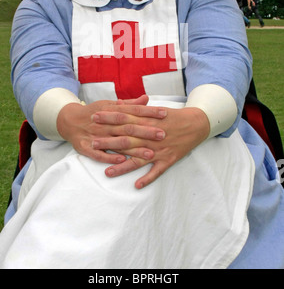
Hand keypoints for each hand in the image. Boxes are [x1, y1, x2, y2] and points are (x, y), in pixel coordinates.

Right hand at [56, 95, 166, 165]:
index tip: (164, 114)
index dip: (149, 112)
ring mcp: (96, 136)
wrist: (69, 121)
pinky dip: (110, 157)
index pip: (133, 111)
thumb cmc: (94, 112)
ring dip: (134, 149)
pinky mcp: (87, 148)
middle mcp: (105, 123)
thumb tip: (146, 98)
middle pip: (128, 127)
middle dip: (146, 131)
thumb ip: (129, 104)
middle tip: (162, 134)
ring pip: (117, 143)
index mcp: (111, 110)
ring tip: (150, 153)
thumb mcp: (110, 104)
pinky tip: (122, 161)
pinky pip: (99, 154)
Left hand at [90, 106, 209, 188]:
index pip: (124, 118)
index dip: (108, 117)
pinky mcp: (168, 159)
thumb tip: (117, 104)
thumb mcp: (153, 110)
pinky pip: (157, 171)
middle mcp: (151, 136)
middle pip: (127, 139)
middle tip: (93, 143)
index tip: (94, 117)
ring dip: (123, 166)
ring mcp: (159, 149)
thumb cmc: (171, 116)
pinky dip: (147, 178)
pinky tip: (137, 185)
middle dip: (109, 141)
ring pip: (138, 159)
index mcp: (147, 121)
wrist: (195, 124)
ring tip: (108, 172)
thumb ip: (134, 108)